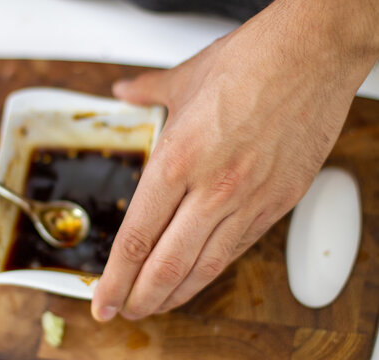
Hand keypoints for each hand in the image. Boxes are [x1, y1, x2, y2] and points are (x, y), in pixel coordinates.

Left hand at [92, 0, 378, 319]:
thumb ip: (146, 93)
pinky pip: (239, 249)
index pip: (136, 236)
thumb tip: (124, 92)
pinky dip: (212, 271)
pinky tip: (197, 280)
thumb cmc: (251, 62)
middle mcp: (212, 188)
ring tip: (154, 307)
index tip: (101, 296)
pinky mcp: (279, 203)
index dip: (115, 276)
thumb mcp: (185, 78)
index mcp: (178, 159)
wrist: (313, 54)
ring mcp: (249, 200)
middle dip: (138, 296)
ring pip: (204, 266)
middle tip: (122, 311)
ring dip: (174, 294)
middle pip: (166, 263)